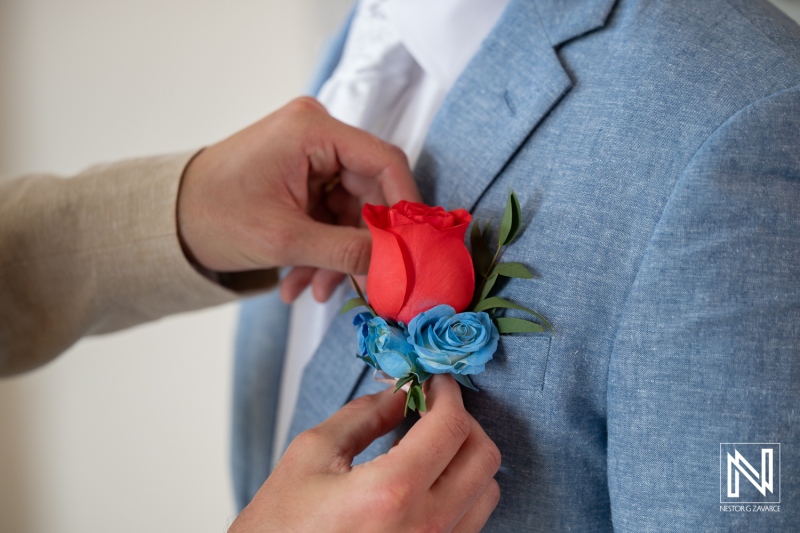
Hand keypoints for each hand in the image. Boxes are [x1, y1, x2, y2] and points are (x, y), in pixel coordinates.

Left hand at [177, 97, 419, 299]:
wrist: (168, 221)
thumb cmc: (213, 216)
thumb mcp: (283, 239)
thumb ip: (346, 251)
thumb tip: (397, 267)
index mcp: (312, 131)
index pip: (384, 162)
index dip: (406, 207)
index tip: (414, 249)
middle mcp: (316, 135)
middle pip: (369, 191)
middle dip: (362, 244)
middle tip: (366, 285)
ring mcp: (309, 156)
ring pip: (349, 211)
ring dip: (338, 255)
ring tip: (314, 291)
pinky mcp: (302, 178)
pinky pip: (329, 216)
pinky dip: (321, 250)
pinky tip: (300, 281)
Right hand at [229, 375, 501, 532]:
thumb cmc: (279, 527)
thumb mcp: (312, 455)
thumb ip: (364, 416)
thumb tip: (401, 393)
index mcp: (391, 493)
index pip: (450, 427)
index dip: (447, 393)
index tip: (435, 381)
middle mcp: (424, 527)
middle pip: (484, 457)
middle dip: (464, 421)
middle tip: (433, 408)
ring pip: (487, 491)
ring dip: (466, 457)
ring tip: (431, 445)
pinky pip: (471, 521)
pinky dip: (461, 490)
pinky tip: (429, 479)